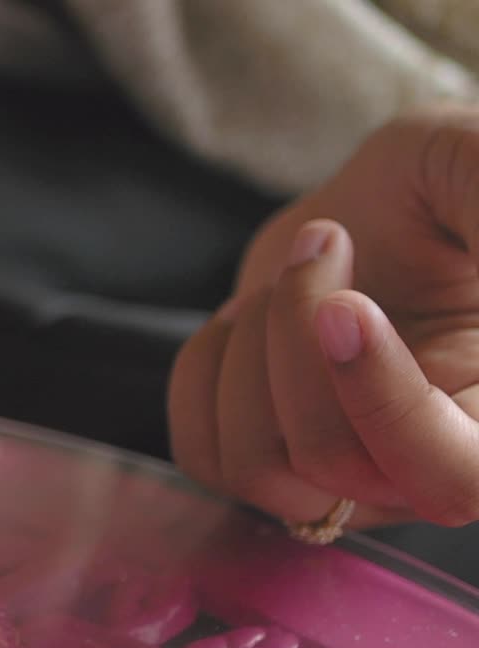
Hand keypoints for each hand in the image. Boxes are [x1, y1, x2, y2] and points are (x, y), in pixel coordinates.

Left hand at [169, 108, 478, 529]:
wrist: (368, 216)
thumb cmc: (446, 185)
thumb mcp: (471, 163)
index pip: (454, 477)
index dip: (389, 408)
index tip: (346, 307)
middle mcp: (426, 464)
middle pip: (334, 464)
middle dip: (296, 347)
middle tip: (322, 243)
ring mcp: (341, 478)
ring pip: (258, 467)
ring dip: (248, 352)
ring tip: (287, 279)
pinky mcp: (267, 462)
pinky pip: (203, 454)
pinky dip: (202, 375)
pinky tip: (242, 321)